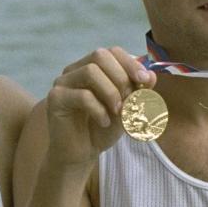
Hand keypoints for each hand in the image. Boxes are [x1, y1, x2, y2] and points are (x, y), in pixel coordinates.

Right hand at [45, 47, 155, 167]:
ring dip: (111, 92)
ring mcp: (63, 83)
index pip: (112, 52)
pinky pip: (82, 95)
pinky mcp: (56, 99)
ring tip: (118, 112)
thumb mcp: (127, 109)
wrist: (81, 154)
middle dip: (121, 77)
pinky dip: (99, 109)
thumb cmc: (103, 129)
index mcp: (92, 67)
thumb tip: (151, 76)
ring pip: (90, 72)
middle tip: (129, 101)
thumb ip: (138, 91)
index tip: (145, 81)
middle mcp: (75, 70)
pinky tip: (104, 122)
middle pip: (100, 56)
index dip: (131, 63)